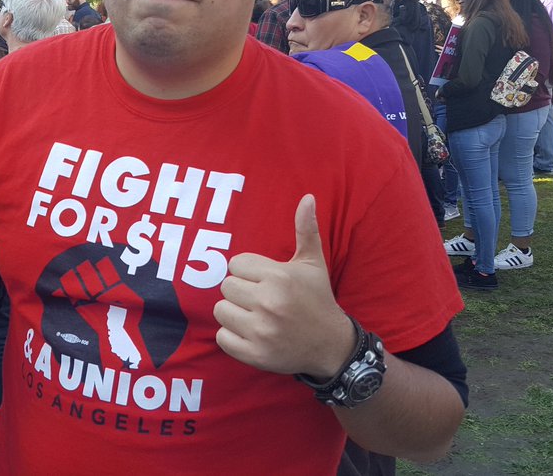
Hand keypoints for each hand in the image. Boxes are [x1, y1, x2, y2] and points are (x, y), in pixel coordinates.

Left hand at [214, 195, 355, 377]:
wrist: (331, 346)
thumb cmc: (317, 299)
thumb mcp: (313, 264)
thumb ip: (306, 230)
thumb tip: (307, 197)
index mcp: (279, 277)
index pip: (235, 264)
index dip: (248, 272)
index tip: (264, 281)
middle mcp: (269, 303)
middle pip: (226, 286)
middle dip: (240, 292)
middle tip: (260, 299)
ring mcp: (261, 331)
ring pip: (220, 311)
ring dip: (234, 313)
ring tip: (254, 315)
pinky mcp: (255, 354)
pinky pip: (222, 337)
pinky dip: (232, 336)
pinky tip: (252, 333)